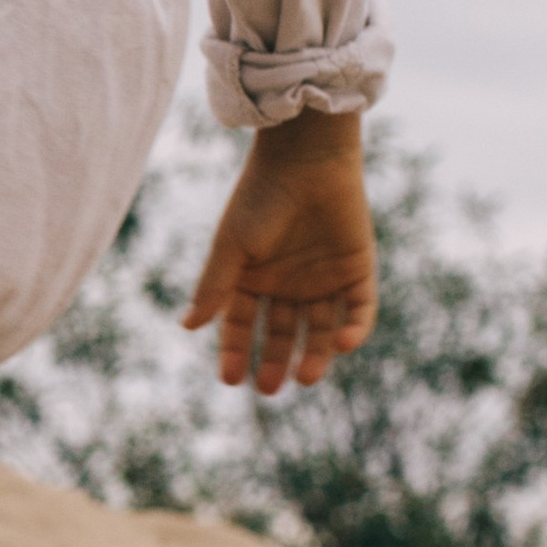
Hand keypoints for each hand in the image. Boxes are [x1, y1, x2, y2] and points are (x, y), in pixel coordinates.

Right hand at [182, 112, 378, 393]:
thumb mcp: (233, 246)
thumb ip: (214, 286)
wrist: (308, 158)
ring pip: (321, 329)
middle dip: (276, 361)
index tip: (231, 380)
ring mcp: (324, 279)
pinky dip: (354, 330)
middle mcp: (287, 283)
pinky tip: (343, 345)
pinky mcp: (357, 270)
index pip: (242, 325)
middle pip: (283, 334)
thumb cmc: (261, 197)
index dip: (236, 352)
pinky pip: (358, 309)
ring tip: (306, 378)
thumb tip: (187, 327)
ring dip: (315, 355)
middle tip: (269, 389)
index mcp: (252, 277)